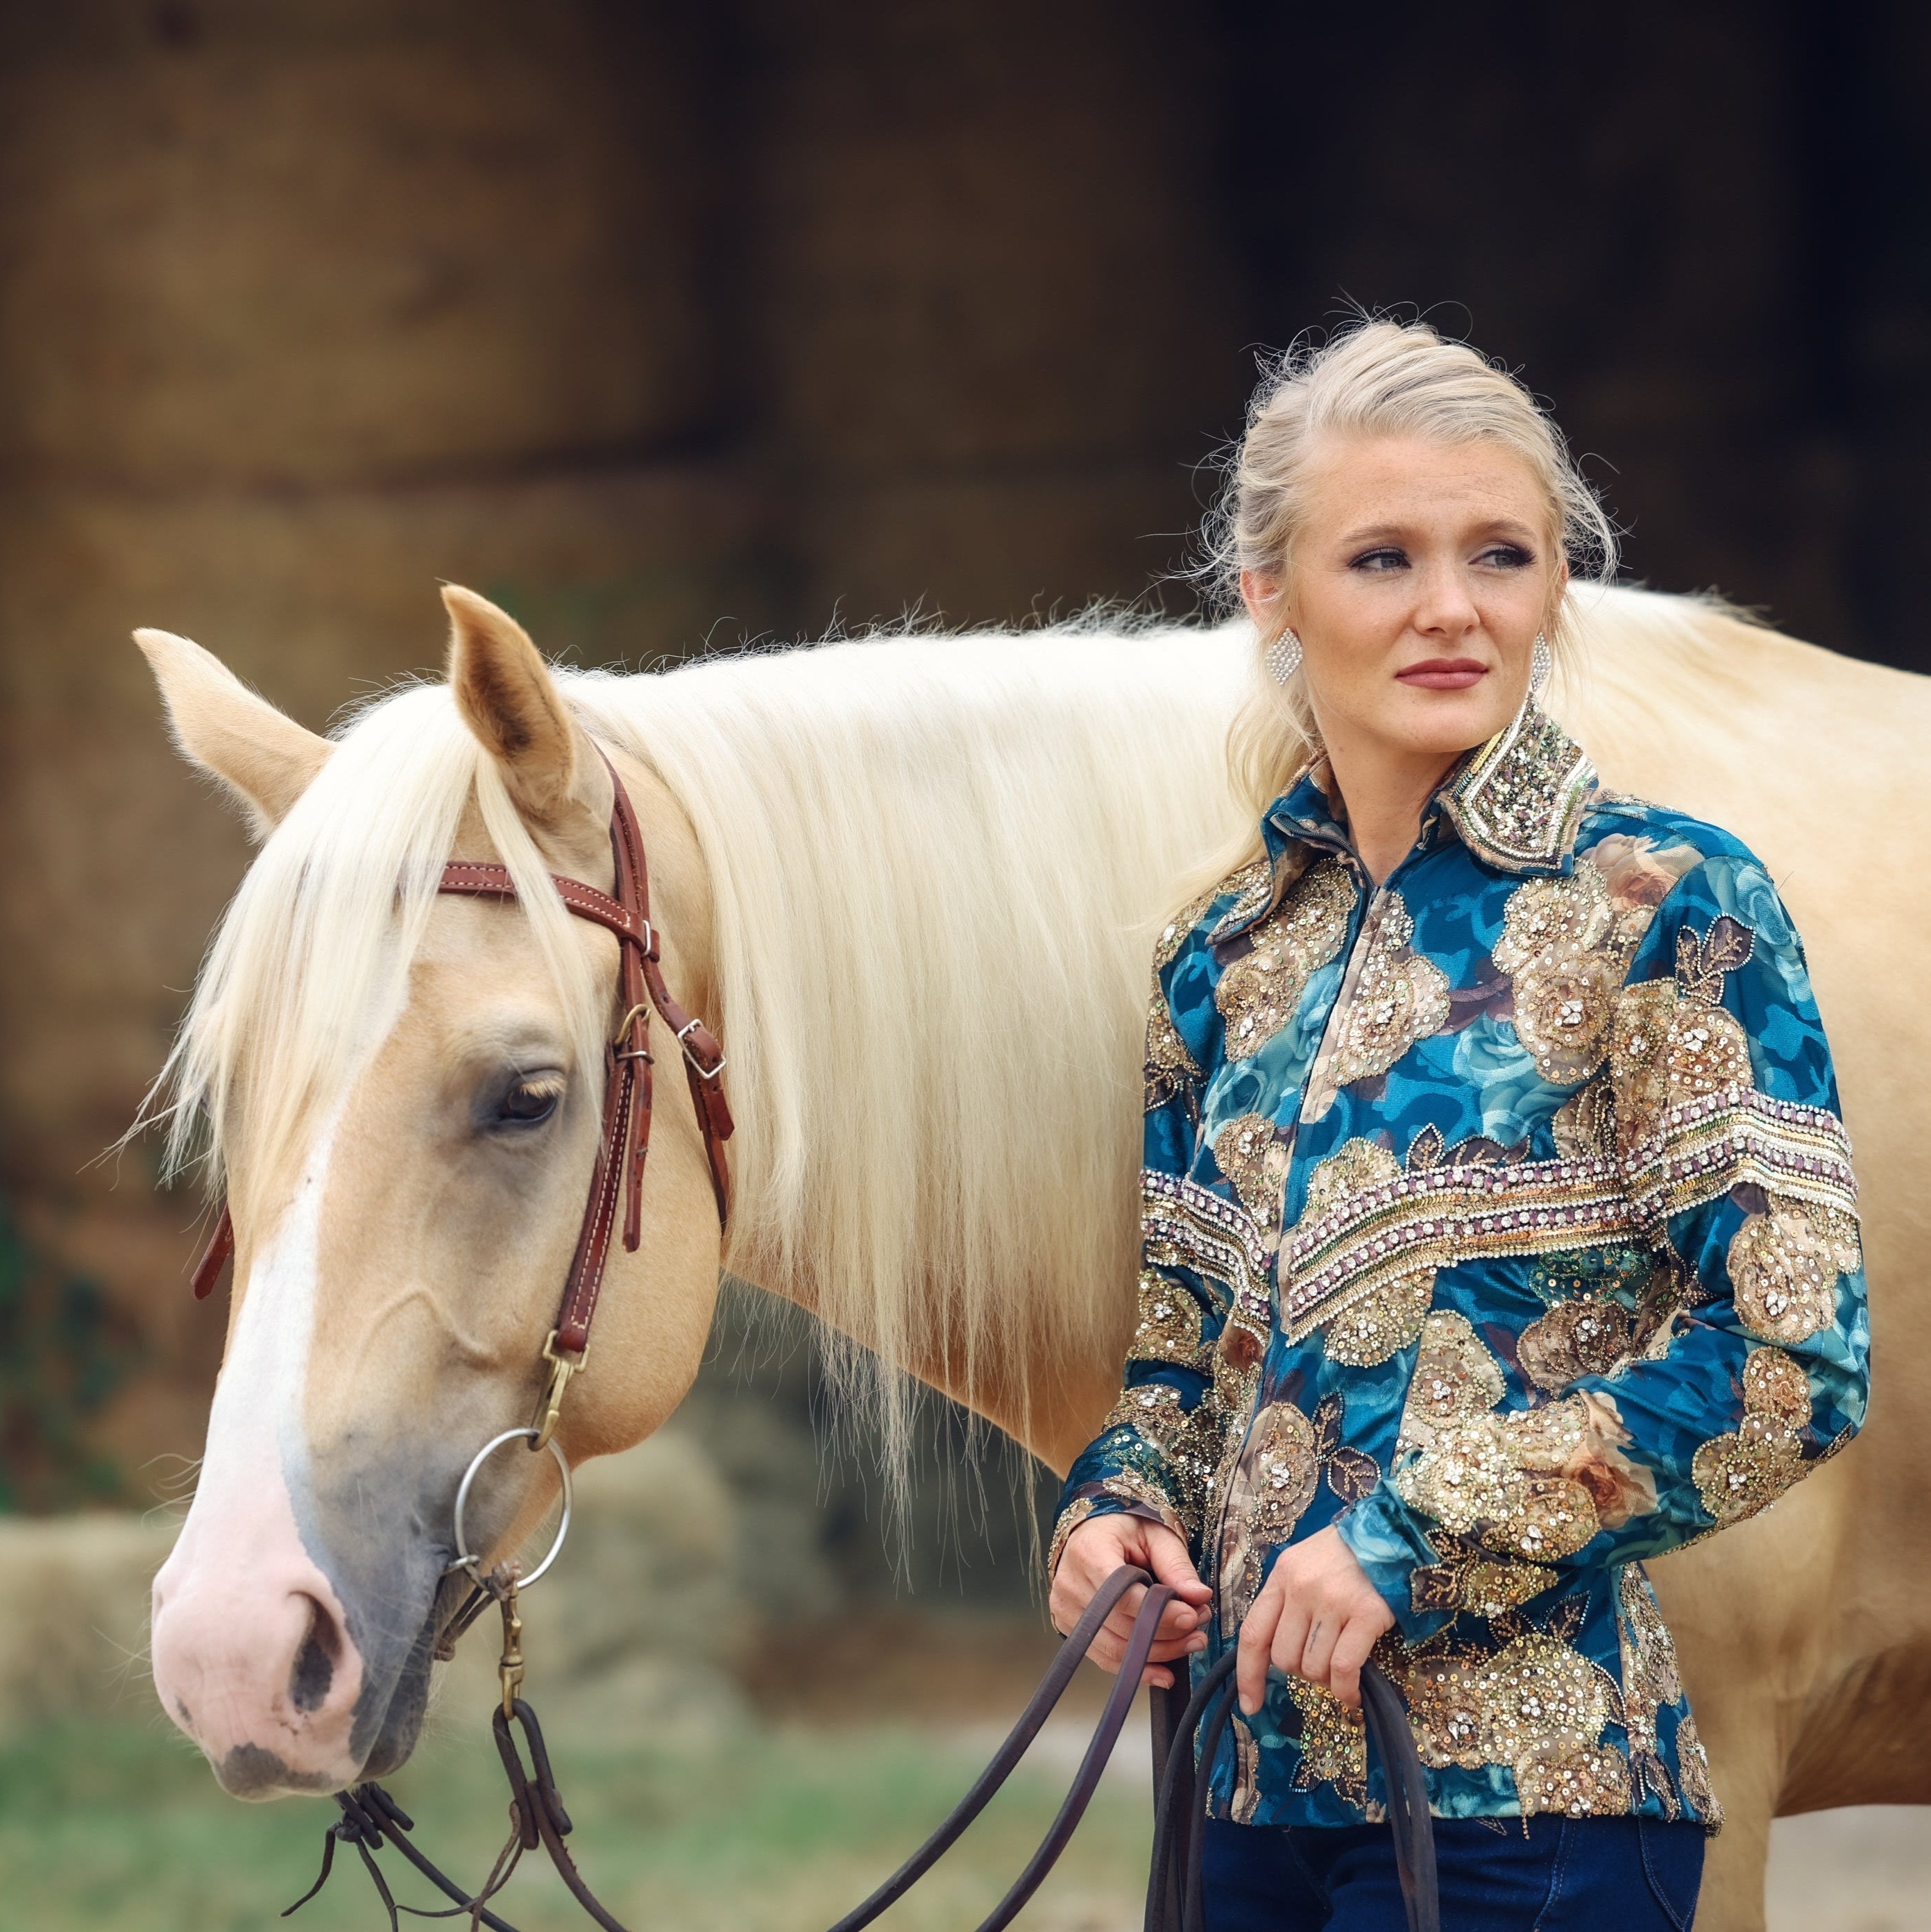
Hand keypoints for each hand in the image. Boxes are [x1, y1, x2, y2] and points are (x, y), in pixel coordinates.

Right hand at [1049, 1514, 1212, 1689]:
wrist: (1093, 1532)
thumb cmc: (1125, 1530)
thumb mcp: (1156, 1536)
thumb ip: (1176, 1565)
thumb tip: (1200, 1597)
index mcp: (1090, 1552)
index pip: (1123, 1595)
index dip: (1159, 1614)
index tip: (1192, 1618)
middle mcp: (1070, 1583)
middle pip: (1121, 1626)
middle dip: (1167, 1634)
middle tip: (1199, 1632)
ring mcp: (1065, 1609)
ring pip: (1114, 1649)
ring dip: (1158, 1654)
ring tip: (1190, 1644)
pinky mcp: (1068, 1627)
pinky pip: (1104, 1658)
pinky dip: (1137, 1668)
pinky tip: (1164, 1672)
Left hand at [1235, 1526, 1394, 1713]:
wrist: (1393, 1533)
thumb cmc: (1347, 1554)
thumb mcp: (1305, 1566)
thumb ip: (1288, 1602)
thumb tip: (1279, 1655)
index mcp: (1282, 1575)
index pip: (1253, 1633)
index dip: (1249, 1674)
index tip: (1251, 1705)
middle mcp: (1301, 1587)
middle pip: (1284, 1657)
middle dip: (1300, 1672)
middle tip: (1321, 1662)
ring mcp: (1333, 1600)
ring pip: (1313, 1668)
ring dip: (1327, 1681)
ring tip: (1341, 1668)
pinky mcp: (1366, 1614)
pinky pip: (1344, 1669)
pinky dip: (1346, 1691)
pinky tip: (1353, 1696)